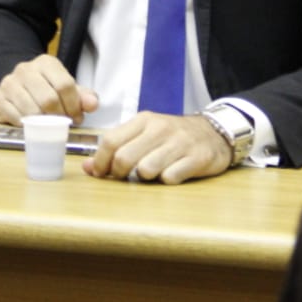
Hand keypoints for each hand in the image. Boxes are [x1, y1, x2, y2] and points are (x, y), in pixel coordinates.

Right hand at [0, 54, 98, 125]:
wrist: (17, 86)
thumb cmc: (46, 88)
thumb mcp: (66, 89)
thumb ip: (82, 96)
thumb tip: (92, 104)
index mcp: (46, 63)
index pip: (65, 85)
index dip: (74, 106)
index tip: (76, 117)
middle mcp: (25, 69)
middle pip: (48, 99)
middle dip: (59, 117)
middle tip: (63, 124)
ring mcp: (9, 83)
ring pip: (31, 110)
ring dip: (43, 124)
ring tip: (49, 126)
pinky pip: (15, 117)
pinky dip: (26, 126)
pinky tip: (31, 125)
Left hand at [82, 112, 232, 184]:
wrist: (214, 133)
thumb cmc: (173, 137)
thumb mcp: (145, 134)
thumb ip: (117, 148)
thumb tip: (88, 169)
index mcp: (144, 120)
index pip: (110, 140)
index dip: (100, 162)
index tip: (101, 173)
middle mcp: (160, 128)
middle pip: (124, 158)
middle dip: (120, 174)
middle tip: (127, 177)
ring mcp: (179, 143)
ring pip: (146, 170)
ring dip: (146, 178)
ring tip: (153, 173)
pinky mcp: (196, 158)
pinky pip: (170, 178)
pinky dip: (167, 181)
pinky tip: (172, 173)